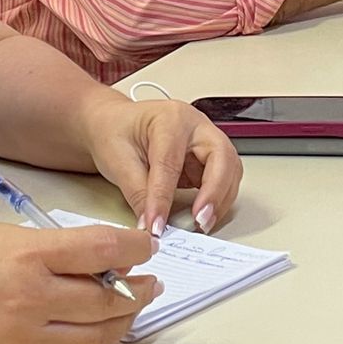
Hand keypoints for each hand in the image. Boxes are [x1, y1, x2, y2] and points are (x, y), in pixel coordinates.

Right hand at [0, 221, 160, 343]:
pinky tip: (98, 333)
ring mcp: (27, 337)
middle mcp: (31, 298)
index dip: (135, 246)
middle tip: (148, 280)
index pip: (102, 248)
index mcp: (29, 255)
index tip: (147, 245)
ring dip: (123, 319)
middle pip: (107, 296)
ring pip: (98, 334)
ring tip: (131, 306)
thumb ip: (61, 247)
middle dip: (138, 287)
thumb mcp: (12, 236)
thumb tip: (110, 257)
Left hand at [85, 97, 241, 236]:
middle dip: (215, 192)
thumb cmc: (114, 131)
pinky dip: (217, 200)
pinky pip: (223, 180)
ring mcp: (204, 141)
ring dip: (220, 199)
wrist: (112, 123)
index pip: (171, 163)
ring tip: (201, 223)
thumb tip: (152, 224)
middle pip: (222, 157)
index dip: (164, 198)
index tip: (156, 225)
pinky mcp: (206, 159)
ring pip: (230, 170)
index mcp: (170, 118)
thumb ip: (138, 193)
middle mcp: (195, 126)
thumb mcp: (118, 159)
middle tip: (200, 221)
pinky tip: (202, 215)